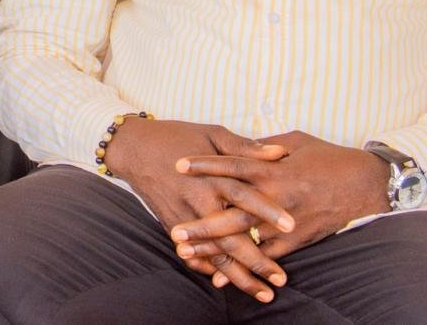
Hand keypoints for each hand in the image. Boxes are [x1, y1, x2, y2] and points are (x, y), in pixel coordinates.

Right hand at [103, 117, 292, 302]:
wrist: (134, 148)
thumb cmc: (177, 136)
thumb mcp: (212, 134)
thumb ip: (245, 147)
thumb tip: (279, 153)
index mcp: (210, 176)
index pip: (244, 195)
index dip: (267, 210)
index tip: (292, 226)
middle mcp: (198, 200)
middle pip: (230, 236)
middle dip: (256, 260)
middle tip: (280, 280)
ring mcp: (184, 217)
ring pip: (213, 253)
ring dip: (238, 276)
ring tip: (262, 293)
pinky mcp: (173, 225)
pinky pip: (192, 254)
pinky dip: (210, 270)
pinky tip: (228, 283)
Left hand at [169, 130, 389, 264]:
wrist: (367, 184)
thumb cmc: (330, 158)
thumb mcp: (295, 142)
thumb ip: (263, 147)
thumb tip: (238, 146)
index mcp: (274, 168)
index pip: (233, 165)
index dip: (205, 165)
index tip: (178, 165)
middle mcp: (277, 196)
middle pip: (232, 210)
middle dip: (202, 222)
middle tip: (175, 229)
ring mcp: (287, 221)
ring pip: (245, 237)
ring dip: (214, 247)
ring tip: (186, 252)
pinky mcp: (297, 239)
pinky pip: (266, 256)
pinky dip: (242, 267)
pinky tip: (220, 276)